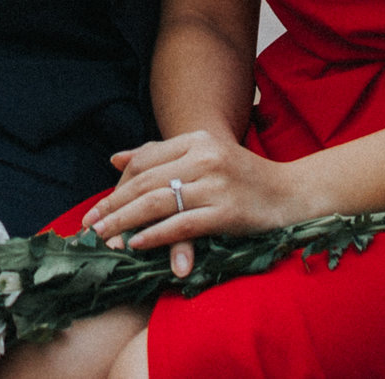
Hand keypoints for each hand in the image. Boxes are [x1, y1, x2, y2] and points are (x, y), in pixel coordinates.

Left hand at [84, 131, 308, 273]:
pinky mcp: (227, 211)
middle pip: (146, 182)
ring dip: (125, 222)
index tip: (96, 209)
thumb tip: (115, 159)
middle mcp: (205, 156)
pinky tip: (137, 245)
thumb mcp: (204, 155)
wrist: (295, 192)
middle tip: (89, 227)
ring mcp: (217, 183)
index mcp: (198, 139)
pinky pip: (182, 223)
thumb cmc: (245, 177)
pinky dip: (156, 235)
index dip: (116, 186)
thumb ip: (161, 155)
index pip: (145, 161)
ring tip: (104, 238)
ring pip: (159, 203)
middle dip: (113, 207)